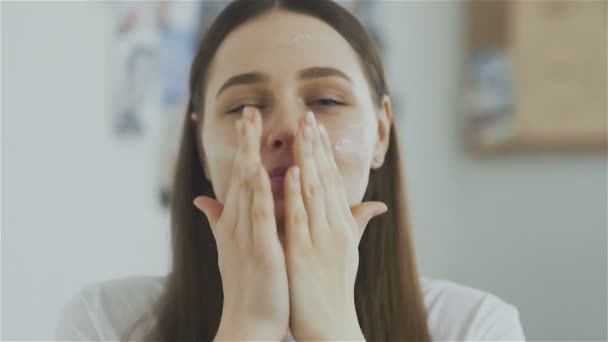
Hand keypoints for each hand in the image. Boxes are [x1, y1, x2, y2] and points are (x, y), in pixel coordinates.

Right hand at [194, 107, 289, 340]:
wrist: (249, 325)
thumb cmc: (246, 286)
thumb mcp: (229, 249)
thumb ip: (218, 221)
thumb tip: (203, 201)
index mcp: (233, 223)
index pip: (238, 177)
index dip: (241, 148)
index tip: (246, 120)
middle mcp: (236, 225)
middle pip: (240, 175)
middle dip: (245, 142)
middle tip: (249, 109)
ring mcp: (248, 237)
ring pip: (249, 189)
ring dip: (253, 155)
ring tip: (255, 126)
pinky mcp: (263, 252)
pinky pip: (265, 218)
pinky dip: (268, 193)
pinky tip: (275, 170)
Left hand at [284, 112, 386, 340]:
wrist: (331, 325)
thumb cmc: (336, 287)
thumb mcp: (350, 252)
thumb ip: (358, 223)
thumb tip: (378, 205)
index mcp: (343, 226)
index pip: (333, 181)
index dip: (324, 153)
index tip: (316, 128)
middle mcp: (335, 228)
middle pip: (325, 180)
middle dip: (316, 146)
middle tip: (307, 116)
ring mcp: (320, 240)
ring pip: (314, 192)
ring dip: (308, 160)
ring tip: (301, 131)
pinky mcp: (304, 255)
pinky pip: (300, 220)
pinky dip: (297, 194)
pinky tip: (292, 173)